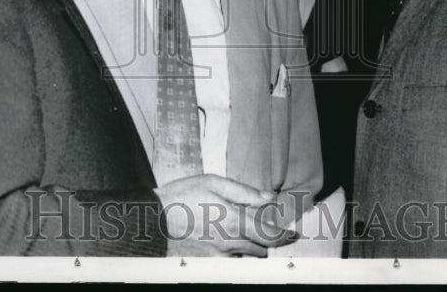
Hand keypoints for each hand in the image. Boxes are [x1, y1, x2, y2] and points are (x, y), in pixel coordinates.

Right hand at [154, 174, 297, 256]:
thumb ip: (244, 191)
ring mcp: (218, 256)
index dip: (285, 236)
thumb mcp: (214, 182)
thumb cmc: (183, 196)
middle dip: (268, 241)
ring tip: (248, 235)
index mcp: (234, 220)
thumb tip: (268, 196)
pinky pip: (231, 264)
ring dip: (253, 249)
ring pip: (247, 259)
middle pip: (261, 250)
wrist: (153, 220)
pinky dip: (237, 257)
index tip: (293, 233)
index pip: (269, 235)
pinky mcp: (207, 263)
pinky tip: (231, 244)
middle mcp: (229, 242)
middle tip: (268, 230)